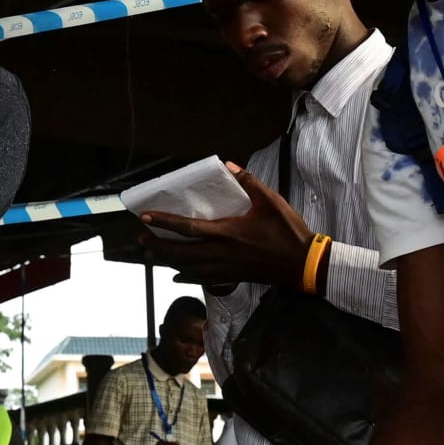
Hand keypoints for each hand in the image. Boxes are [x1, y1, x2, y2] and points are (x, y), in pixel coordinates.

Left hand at [141, 164, 314, 287]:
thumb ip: (249, 182)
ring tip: (151, 254)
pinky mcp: (230, 277)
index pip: (186, 227)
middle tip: (141, 238)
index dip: (164, 222)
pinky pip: (200, 278)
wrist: (302, 265)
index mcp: (226, 232)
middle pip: (178, 252)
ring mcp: (224, 268)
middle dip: (157, 246)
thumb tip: (230, 165)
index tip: (145, 217)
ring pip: (186, 267)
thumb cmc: (287, 232)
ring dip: (166, 260)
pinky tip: (176, 274)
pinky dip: (184, 275)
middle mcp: (219, 253)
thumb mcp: (270, 202)